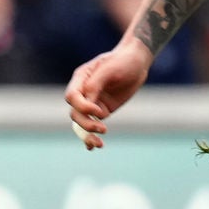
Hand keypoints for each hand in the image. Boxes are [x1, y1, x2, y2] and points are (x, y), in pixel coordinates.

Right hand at [64, 35, 150, 149]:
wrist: (137, 62)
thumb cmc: (123, 61)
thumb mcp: (110, 69)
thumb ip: (95, 84)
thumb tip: (88, 102)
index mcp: (81, 78)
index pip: (72, 96)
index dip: (82, 107)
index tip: (98, 111)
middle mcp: (83, 92)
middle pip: (75, 113)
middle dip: (86, 124)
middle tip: (103, 129)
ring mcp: (92, 102)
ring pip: (81, 122)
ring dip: (87, 134)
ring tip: (99, 144)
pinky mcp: (102, 110)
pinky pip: (93, 124)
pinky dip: (90, 136)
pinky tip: (92, 147)